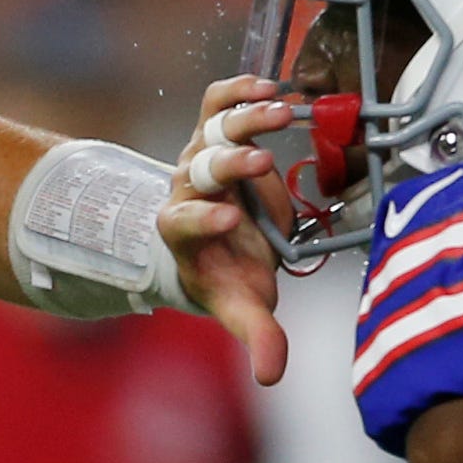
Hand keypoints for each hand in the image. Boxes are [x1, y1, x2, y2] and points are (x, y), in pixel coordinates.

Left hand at [165, 74, 292, 386]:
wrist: (216, 238)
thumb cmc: (230, 275)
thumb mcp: (242, 306)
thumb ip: (257, 336)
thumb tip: (272, 376)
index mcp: (184, 234)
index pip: (182, 224)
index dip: (201, 220)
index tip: (229, 222)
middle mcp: (187, 191)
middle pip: (200, 170)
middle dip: (228, 165)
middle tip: (260, 162)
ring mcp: (199, 157)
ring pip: (213, 131)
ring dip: (244, 120)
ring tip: (279, 112)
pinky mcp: (214, 132)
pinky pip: (217, 104)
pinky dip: (238, 92)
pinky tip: (270, 86)